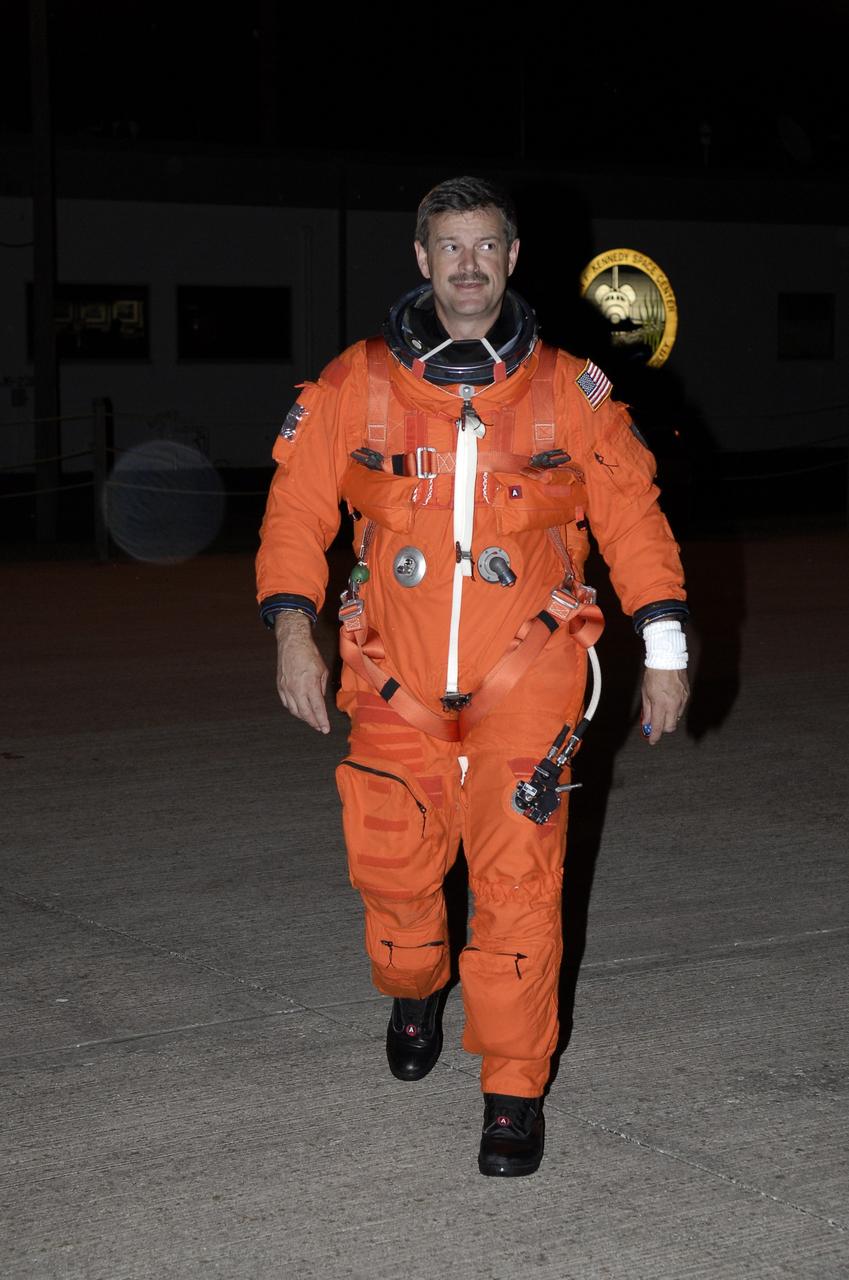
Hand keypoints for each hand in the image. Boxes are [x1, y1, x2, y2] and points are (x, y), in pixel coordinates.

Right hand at [274, 611, 330, 733]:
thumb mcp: (322, 671)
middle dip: (313, 723)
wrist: (292, 643)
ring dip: (303, 717)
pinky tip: (299, 710)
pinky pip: (286, 703)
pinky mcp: (280, 686)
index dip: (322, 721)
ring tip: (311, 720)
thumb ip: (321, 688)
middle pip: (305, 713)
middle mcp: (296, 689)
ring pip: (294, 710)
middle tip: (319, 727)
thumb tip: (320, 700)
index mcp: (310, 685)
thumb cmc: (309, 654)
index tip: (325, 729)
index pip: (317, 709)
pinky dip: (293, 709)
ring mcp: (286, 689)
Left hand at [640, 668, 688, 744]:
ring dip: (669, 718)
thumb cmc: (654, 674)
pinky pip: (681, 708)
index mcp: (661, 704)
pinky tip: (669, 702)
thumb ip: (646, 710)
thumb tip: (646, 723)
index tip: (652, 741)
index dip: (655, 736)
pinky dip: (674, 710)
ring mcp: (682, 700)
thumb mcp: (645, 693)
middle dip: (663, 729)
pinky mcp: (687, 695)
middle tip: (656, 725)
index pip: (658, 726)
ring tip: (661, 708)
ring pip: (676, 718)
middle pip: (670, 727)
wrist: (667, 659)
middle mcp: (673, 704)